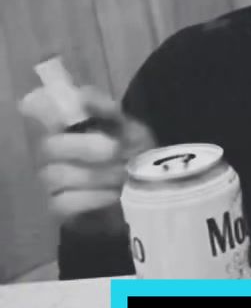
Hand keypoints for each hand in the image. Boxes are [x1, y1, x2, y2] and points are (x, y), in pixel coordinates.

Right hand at [19, 86, 154, 221]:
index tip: (75, 115)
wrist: (152, 194)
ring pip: (57, 175)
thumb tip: (81, 96)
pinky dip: (91, 199)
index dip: (47, 108)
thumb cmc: (135, 155)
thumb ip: (107, 111)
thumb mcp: (130, 129)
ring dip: (95, 175)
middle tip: (117, 151)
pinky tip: (113, 196)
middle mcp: (52, 154)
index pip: (40, 110)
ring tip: (122, 176)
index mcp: (67, 128)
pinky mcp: (59, 211)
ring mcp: (52, 184)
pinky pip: (63, 203)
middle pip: (50, 147)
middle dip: (86, 148)